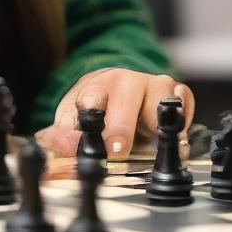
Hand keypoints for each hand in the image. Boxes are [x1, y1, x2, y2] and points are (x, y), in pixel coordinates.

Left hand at [33, 68, 194, 159]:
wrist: (120, 88)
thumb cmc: (96, 109)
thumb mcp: (72, 121)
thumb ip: (61, 138)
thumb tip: (46, 144)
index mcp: (96, 86)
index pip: (91, 97)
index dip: (90, 122)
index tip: (89, 145)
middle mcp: (126, 81)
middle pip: (126, 97)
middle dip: (121, 127)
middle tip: (116, 150)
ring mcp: (154, 85)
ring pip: (160, 97)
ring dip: (156, 122)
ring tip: (150, 140)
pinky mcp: (178, 92)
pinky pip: (185, 101)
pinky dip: (183, 119)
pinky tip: (173, 134)